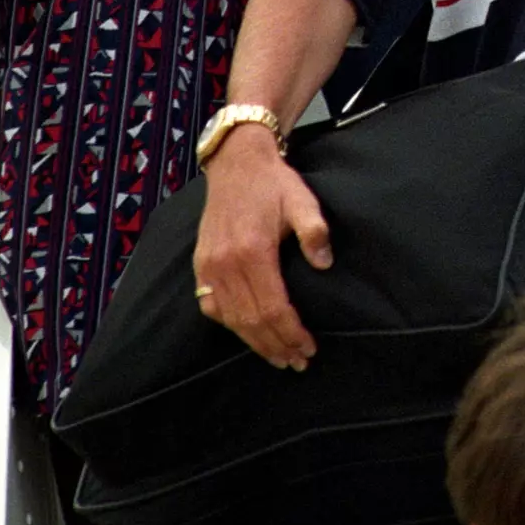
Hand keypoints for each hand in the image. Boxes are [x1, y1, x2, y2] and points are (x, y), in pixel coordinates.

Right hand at [194, 125, 332, 368]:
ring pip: (232, 319)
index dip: (291, 332)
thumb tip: (325, 263)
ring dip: (256, 343)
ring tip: (278, 357)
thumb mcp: (302, 199)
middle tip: (298, 362)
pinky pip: (212, 307)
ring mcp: (209, 267)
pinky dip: (230, 326)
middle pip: (253, 320)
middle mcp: (227, 264)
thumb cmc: (273, 183)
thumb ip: (315, 231)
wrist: (236, 162)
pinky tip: (247, 334)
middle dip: (277, 345)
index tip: (308, 348)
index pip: (274, 307)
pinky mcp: (200, 265)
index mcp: (253, 250)